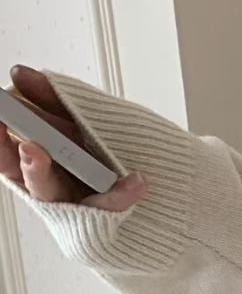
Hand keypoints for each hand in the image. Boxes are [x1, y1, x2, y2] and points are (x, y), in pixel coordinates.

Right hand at [1, 64, 146, 209]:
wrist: (173, 182)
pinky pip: (106, 210)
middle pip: (22, 173)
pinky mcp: (103, 220)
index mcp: (43, 156)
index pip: (9, 149)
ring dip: (42, 174)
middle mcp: (53, 182)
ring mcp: (74, 203)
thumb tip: (18, 72)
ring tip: (36, 151)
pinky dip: (120, 197)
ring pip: (50, 194)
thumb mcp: (92, 116)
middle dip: (18, 157)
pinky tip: (136, 183)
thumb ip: (55, 98)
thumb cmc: (125, 147)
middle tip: (23, 142)